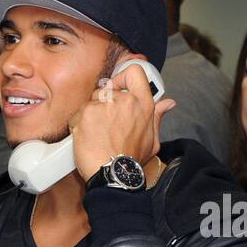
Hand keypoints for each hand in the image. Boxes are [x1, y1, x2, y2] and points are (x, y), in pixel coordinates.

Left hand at [69, 59, 175, 182]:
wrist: (113, 175)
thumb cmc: (132, 160)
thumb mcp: (152, 139)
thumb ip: (157, 117)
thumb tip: (168, 103)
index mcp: (143, 104)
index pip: (134, 72)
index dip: (123, 76)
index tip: (118, 86)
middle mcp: (124, 101)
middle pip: (107, 89)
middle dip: (103, 104)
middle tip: (104, 125)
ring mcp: (104, 106)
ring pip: (91, 102)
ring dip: (90, 116)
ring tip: (97, 135)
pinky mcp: (86, 114)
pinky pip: (77, 114)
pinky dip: (78, 126)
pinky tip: (87, 139)